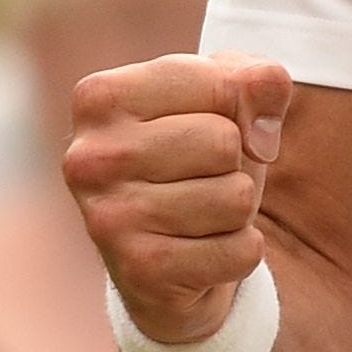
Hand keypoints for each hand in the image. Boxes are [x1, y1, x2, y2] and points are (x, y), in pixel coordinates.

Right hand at [62, 52, 291, 344]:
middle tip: (200, 179)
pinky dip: (239, 253)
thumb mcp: (224, 104)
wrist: (161, 262)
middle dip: (234, 163)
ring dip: (236, 210)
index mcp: (100, 98)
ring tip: (199, 215)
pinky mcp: (139, 271)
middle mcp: (89, 158)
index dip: (239, 108)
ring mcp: (108, 218)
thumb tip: (261, 131)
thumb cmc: (194, 162)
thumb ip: (256, 80)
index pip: (220, 83)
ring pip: (236, 197)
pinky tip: (200, 251)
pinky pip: (242, 250)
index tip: (211, 127)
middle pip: (224, 141)